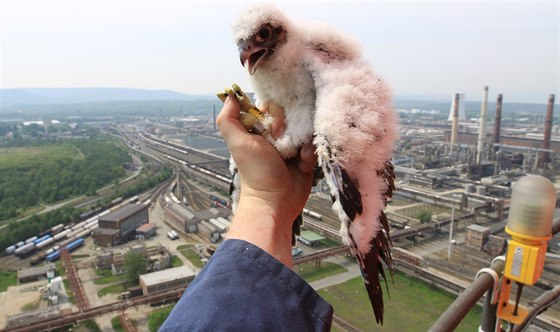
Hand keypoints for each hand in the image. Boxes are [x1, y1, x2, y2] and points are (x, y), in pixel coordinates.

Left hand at [217, 96, 315, 265]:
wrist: (276, 201)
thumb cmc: (256, 173)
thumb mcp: (238, 143)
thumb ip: (228, 120)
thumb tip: (230, 95)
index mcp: (259, 129)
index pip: (272, 106)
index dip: (275, 114)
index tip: (273, 129)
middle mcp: (276, 135)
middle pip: (293, 115)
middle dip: (291, 129)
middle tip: (284, 146)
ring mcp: (292, 145)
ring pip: (306, 128)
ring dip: (303, 142)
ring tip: (296, 157)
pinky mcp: (307, 156)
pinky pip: (315, 144)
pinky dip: (310, 154)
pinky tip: (303, 165)